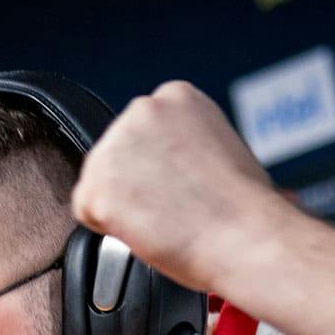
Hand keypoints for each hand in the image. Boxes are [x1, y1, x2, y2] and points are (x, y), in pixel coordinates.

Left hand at [70, 80, 295, 301]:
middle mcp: (142, 109)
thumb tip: (169, 165)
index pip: (142, 135)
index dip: (158, 169)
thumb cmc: (245, 207)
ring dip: (123, 206)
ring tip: (165, 219)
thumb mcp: (222, 147)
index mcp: (177, 96)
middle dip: (136, 185)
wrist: (247, 238)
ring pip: (99, 183)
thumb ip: (184, 144)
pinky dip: (110, 229)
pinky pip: (88, 213)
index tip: (180, 186)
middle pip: (116, 155)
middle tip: (173, 208)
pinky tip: (148, 228)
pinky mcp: (97, 185)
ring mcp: (116, 146)